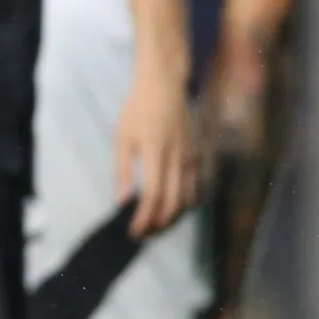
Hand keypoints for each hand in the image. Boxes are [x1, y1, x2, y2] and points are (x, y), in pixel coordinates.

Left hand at [115, 75, 199, 239]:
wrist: (165, 85)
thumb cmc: (138, 109)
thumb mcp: (122, 137)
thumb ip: (122, 170)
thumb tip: (122, 201)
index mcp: (155, 154)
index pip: (152, 196)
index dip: (144, 218)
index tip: (134, 232)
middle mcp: (177, 160)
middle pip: (173, 203)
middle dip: (158, 224)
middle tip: (143, 233)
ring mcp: (191, 158)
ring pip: (188, 198)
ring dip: (173, 217)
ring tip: (156, 225)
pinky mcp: (197, 155)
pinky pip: (196, 186)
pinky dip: (187, 203)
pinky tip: (175, 208)